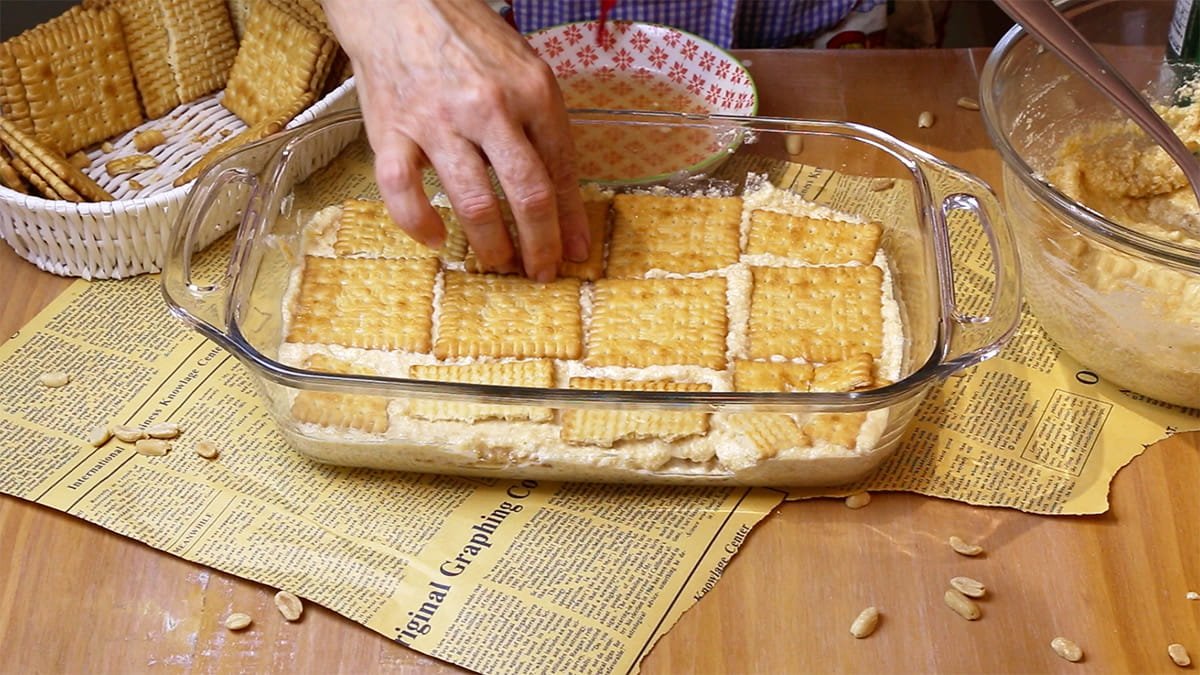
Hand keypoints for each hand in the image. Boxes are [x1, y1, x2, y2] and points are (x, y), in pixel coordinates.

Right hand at [323, 0, 590, 279]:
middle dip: (539, 245)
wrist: (402, 3)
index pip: (561, 170)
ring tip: (499, 263)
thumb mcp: (525, 73)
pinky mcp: (392, 130)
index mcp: (532, 91)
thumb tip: (562, 202)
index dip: (571, 221)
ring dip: (491, 245)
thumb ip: (544, 132)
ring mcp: (437, 120)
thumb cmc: (470, 43)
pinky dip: (419, 224)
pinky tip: (437, 238)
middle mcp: (489, 107)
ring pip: (473, 202)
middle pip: (527, 194)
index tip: (575, 253)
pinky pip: (403, 191)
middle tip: (541, 271)